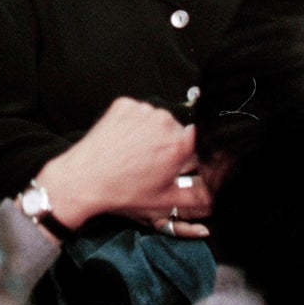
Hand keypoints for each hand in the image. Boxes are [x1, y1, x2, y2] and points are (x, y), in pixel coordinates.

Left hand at [33, 98, 210, 237]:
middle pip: (177, 130)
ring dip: (151, 134)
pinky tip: (123, 143)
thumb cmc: (124, 192)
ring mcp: (143, 110)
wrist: (84, 179)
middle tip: (151, 165)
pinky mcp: (124, 104)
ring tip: (134, 155)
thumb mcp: (166, 200)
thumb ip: (200, 197)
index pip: (201, 139)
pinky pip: (137, 112)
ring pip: (157, 120)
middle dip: (169, 146)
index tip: (181, 162)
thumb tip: (219, 193)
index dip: (192, 153)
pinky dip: (133, 125)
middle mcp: (164, 121)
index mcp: (179, 144)